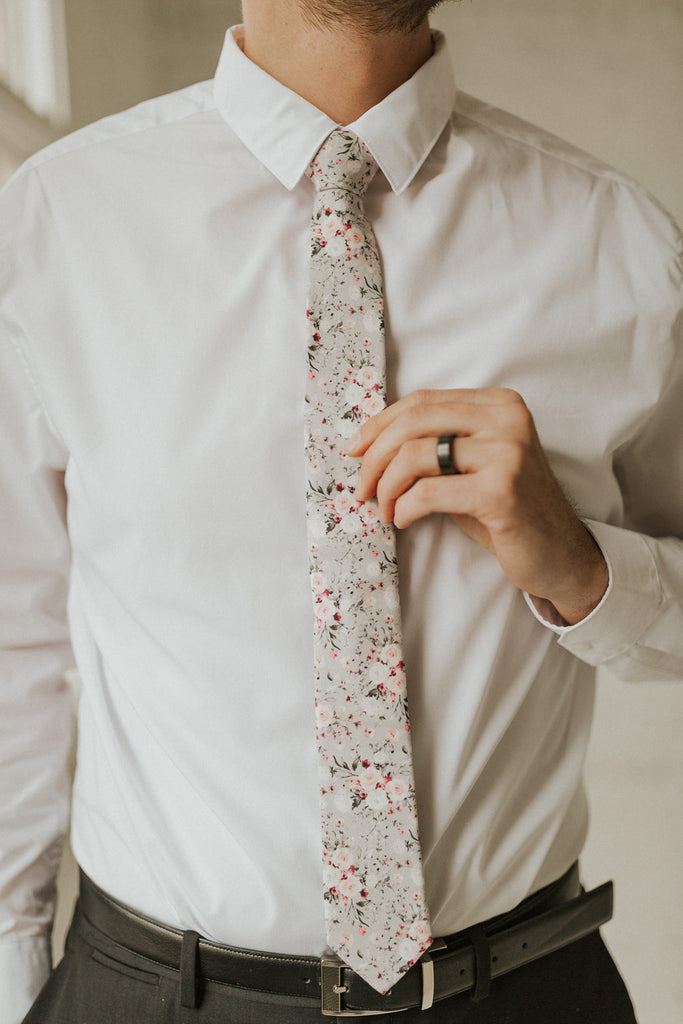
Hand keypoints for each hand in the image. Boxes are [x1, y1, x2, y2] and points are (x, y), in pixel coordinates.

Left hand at [346, 388, 607, 625]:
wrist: (560, 554)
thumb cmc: (506, 510)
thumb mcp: (471, 465)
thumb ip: (435, 443)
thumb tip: (368, 444)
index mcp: (500, 404)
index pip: (422, 402)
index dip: (379, 424)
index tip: (354, 451)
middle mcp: (507, 420)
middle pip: (414, 423)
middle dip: (375, 457)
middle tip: (363, 489)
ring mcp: (508, 453)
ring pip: (415, 456)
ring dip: (387, 488)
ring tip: (386, 510)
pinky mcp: (501, 491)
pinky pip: (428, 493)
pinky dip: (405, 509)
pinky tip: (405, 521)